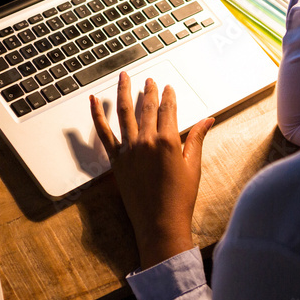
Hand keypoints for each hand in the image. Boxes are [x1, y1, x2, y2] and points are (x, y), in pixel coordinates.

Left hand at [90, 72, 214, 268]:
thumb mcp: (193, 166)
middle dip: (149, 90)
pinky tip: (92, 101)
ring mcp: (129, 150)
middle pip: (147, 107)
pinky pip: (103, 133)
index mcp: (168, 141)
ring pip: (124, 113)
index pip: (168, 109)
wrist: (160, 223)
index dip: (168, 96)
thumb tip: (208, 119)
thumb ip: (197, 138)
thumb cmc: (180, 198)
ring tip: (123, 76)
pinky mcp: (116, 160)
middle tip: (149, 79)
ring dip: (124, 92)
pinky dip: (96, 116)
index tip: (168, 87)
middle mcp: (147, 141)